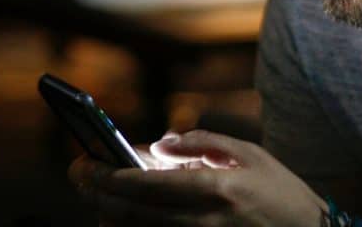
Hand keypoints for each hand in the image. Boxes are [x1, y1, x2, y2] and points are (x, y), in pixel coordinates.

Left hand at [68, 129, 326, 226]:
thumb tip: (161, 145)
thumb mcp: (249, 155)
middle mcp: (206, 220)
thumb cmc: (281, 193)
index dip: (115, 176)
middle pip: (137, 212)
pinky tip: (122, 218)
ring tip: (96, 199)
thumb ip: (203, 144)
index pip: (152, 184)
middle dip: (101, 194)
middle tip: (80, 179)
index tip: (90, 166)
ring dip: (112, 216)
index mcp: (218, 187)